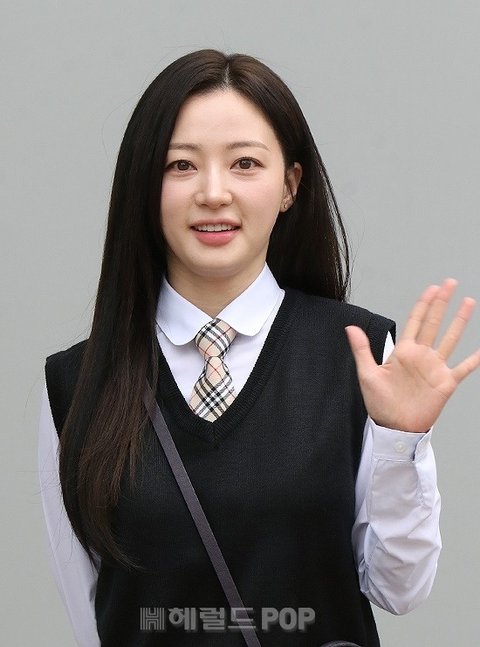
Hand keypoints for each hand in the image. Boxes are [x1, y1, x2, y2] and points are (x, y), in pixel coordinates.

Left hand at [345, 279, 479, 432]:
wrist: (395, 428)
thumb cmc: (379, 403)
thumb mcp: (367, 374)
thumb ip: (362, 349)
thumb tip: (350, 327)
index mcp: (403, 351)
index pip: (415, 321)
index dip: (424, 304)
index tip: (432, 288)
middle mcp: (421, 355)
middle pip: (434, 323)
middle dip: (442, 303)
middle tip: (450, 283)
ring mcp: (435, 368)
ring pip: (451, 339)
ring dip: (459, 321)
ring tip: (468, 302)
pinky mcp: (445, 383)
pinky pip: (463, 368)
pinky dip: (474, 359)